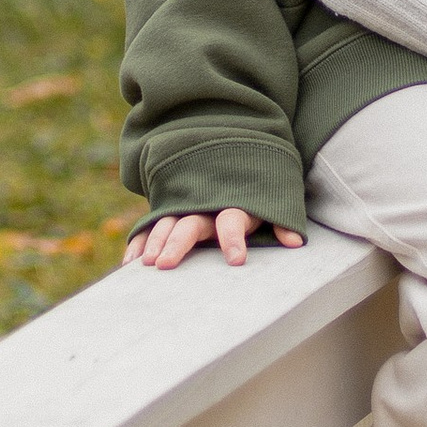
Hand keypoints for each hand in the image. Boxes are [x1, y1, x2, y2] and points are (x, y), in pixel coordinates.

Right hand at [125, 207, 305, 270]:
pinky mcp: (171, 214)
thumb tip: (296, 242)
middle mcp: (207, 204)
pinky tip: (130, 264)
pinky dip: (140, 242)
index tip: (236, 260)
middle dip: (178, 243)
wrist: (233, 161)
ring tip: (146, 265)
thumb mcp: (271, 205)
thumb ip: (280, 222)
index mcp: (235, 204)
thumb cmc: (256, 194)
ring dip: (155, 242)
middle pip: (191, 223)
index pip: (233, 220)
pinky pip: (152, 228)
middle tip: (165, 265)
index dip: (234, 238)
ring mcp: (186, 207)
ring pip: (167, 222)